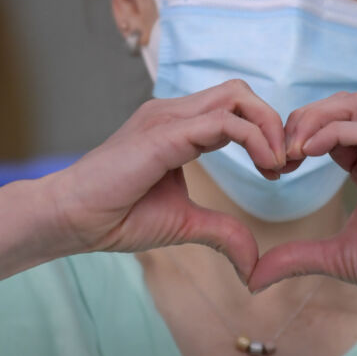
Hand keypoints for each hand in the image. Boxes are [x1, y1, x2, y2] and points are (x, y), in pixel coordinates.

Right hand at [45, 80, 285, 281]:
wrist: (71, 220)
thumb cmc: (117, 217)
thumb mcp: (185, 224)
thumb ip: (222, 232)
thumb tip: (253, 264)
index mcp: (178, 126)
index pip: (234, 107)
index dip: (264, 132)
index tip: (277, 170)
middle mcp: (174, 113)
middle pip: (241, 91)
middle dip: (273, 122)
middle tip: (285, 162)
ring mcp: (167, 118)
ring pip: (236, 97)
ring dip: (269, 127)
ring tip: (278, 165)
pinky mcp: (163, 134)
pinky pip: (223, 122)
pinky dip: (254, 139)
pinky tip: (265, 166)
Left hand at [248, 92, 356, 310]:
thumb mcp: (335, 257)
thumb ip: (296, 257)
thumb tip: (254, 276)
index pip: (333, 124)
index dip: (300, 135)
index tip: (278, 165)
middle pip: (342, 104)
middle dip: (303, 118)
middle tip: (280, 151)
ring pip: (353, 107)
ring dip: (313, 119)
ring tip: (291, 149)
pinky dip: (331, 133)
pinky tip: (308, 152)